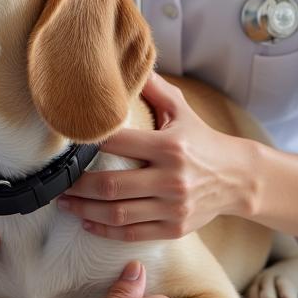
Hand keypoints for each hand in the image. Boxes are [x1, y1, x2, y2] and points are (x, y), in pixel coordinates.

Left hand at [57, 73, 248, 240]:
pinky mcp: (175, 228)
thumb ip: (153, 88)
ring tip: (66, 203)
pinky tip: (88, 222)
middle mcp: (171, 179)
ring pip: (118, 214)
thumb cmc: (202, 140)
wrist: (239, 178)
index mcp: (169, 146)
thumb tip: (128, 64)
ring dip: (85, 210)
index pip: (119, 143)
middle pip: (111, 186)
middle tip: (59, 183)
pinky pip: (132, 233)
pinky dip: (105, 230)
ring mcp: (173, 207)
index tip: (67, 144)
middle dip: (78, 186)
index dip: (89, 143)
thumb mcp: (181, 109)